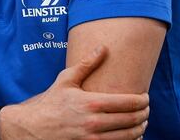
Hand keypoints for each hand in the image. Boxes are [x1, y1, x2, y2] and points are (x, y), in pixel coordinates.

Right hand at [0, 46, 148, 139]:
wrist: (33, 128)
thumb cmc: (50, 102)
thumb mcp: (66, 80)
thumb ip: (86, 64)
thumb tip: (103, 47)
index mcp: (91, 103)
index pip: (128, 102)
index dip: (142, 100)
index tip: (145, 98)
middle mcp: (94, 123)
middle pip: (132, 120)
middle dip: (144, 114)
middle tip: (146, 110)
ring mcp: (93, 139)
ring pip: (128, 137)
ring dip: (140, 130)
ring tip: (142, 123)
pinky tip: (131, 136)